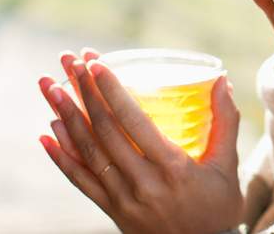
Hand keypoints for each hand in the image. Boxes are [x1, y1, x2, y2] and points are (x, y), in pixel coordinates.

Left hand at [38, 48, 243, 233]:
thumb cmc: (218, 206)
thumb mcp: (227, 165)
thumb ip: (225, 122)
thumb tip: (221, 80)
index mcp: (173, 169)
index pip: (134, 122)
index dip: (112, 91)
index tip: (96, 64)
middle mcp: (143, 184)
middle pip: (104, 132)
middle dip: (84, 92)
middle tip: (69, 62)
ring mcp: (123, 200)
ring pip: (87, 153)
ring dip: (66, 116)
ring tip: (50, 86)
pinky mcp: (112, 211)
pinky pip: (81, 181)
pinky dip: (61, 156)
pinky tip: (47, 132)